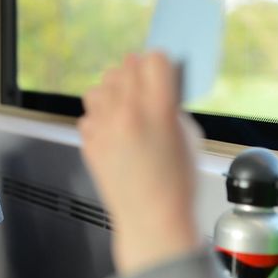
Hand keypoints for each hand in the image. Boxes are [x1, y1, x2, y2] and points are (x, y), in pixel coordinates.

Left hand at [78, 52, 202, 275]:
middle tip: (146, 87)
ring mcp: (104, 126)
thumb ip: (172, 105)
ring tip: (126, 107)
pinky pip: (90, 113)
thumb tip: (161, 86)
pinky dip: (101, 116)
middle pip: (127, 65)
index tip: (163, 71)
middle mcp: (128, 112)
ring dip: (115, 90)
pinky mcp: (89, 141)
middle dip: (138, 72)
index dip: (161, 64)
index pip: (155, 59)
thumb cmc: (176, 184)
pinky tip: (114, 130)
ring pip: (102, 84)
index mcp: (159, 109)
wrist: (151, 219)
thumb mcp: (189, 136)